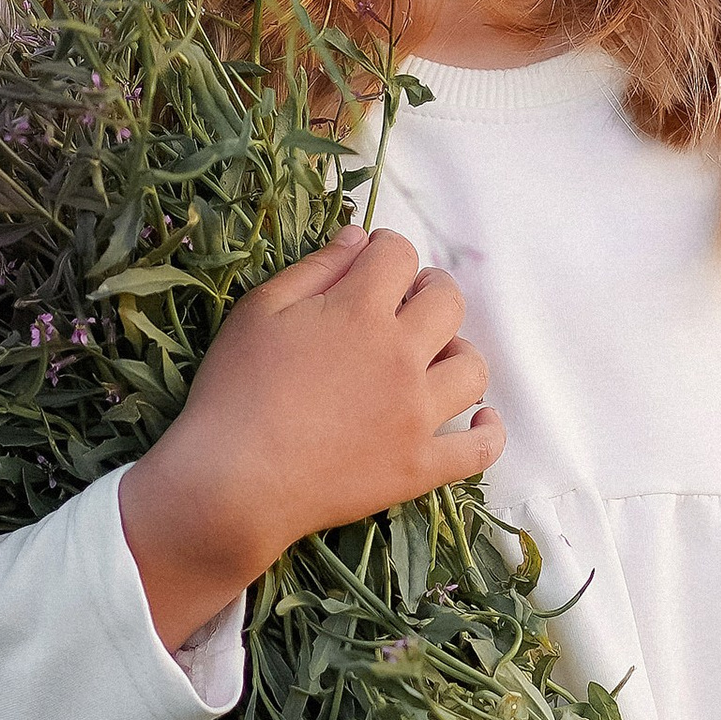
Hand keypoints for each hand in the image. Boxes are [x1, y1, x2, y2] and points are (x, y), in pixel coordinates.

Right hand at [117, 226, 505, 652]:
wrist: (232, 483)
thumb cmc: (234, 391)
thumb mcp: (259, 311)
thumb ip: (316, 268)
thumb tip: (359, 236)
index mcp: (360, 311)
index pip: (399, 255)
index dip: (387, 249)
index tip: (374, 261)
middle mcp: (401, 355)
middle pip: (448, 301)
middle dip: (431, 288)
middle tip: (409, 300)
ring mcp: (416, 414)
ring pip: (472, 368)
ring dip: (458, 352)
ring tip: (434, 357)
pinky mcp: (419, 466)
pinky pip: (478, 450)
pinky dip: (488, 432)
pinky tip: (482, 420)